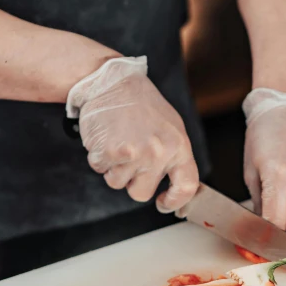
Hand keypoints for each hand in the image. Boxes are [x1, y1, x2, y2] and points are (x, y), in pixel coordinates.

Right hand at [66, 57, 198, 209]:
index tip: (164, 202)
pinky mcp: (109, 152)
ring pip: (118, 184)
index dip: (175, 201)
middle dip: (133, 181)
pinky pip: (101, 171)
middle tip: (131, 157)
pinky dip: (99, 158)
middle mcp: (158, 152)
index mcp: (178, 146)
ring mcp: (133, 154)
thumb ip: (174, 156)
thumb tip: (177, 186)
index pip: (186, 186)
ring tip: (118, 142)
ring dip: (114, 168)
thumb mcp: (171, 126)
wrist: (111, 82)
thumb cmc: (141, 104)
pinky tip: (106, 138)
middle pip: (141, 193)